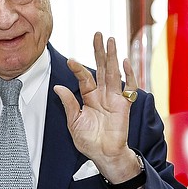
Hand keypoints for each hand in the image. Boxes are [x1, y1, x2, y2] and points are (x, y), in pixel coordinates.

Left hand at [53, 32, 141, 186]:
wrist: (104, 154)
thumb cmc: (89, 141)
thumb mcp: (73, 122)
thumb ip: (68, 104)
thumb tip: (57, 87)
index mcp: (89, 97)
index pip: (84, 78)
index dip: (77, 69)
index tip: (70, 61)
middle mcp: (102, 94)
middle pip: (101, 68)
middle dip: (99, 51)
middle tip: (97, 34)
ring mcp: (114, 98)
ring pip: (113, 73)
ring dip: (112, 56)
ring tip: (110, 40)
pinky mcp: (125, 105)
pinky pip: (129, 87)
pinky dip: (129, 75)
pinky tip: (125, 62)